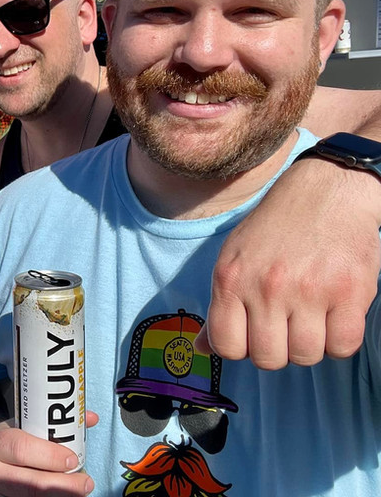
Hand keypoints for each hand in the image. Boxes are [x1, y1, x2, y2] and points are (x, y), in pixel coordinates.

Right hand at [0, 418, 96, 495]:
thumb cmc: (8, 450)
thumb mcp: (20, 432)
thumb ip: (51, 428)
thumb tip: (90, 418)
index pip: (21, 448)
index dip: (49, 456)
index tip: (73, 459)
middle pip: (29, 484)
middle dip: (63, 485)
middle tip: (85, 484)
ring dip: (60, 496)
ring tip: (79, 493)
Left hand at [197, 159, 380, 368]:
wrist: (326, 192)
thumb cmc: (275, 229)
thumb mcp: (234, 258)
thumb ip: (219, 305)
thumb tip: (201, 348)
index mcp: (231, 278)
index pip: (226, 346)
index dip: (240, 348)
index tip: (251, 334)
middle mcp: (266, 286)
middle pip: (267, 359)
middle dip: (276, 350)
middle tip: (283, 325)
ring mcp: (309, 290)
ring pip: (305, 356)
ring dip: (309, 345)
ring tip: (309, 317)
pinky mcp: (349, 292)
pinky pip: (343, 346)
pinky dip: (339, 340)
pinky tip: (332, 316)